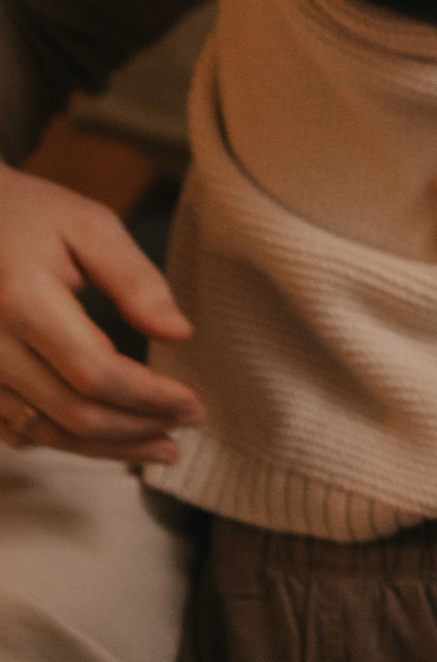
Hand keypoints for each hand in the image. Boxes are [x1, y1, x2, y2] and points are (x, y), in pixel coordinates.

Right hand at [0, 161, 198, 462]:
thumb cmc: (25, 215)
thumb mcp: (87, 226)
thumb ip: (135, 279)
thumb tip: (178, 333)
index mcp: (20, 301)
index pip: (96, 374)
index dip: (151, 398)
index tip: (193, 403)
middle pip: (75, 414)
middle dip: (139, 428)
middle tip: (187, 424)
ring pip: (46, 432)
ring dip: (108, 447)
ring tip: (160, 445)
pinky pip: (17, 430)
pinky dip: (66, 439)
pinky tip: (106, 437)